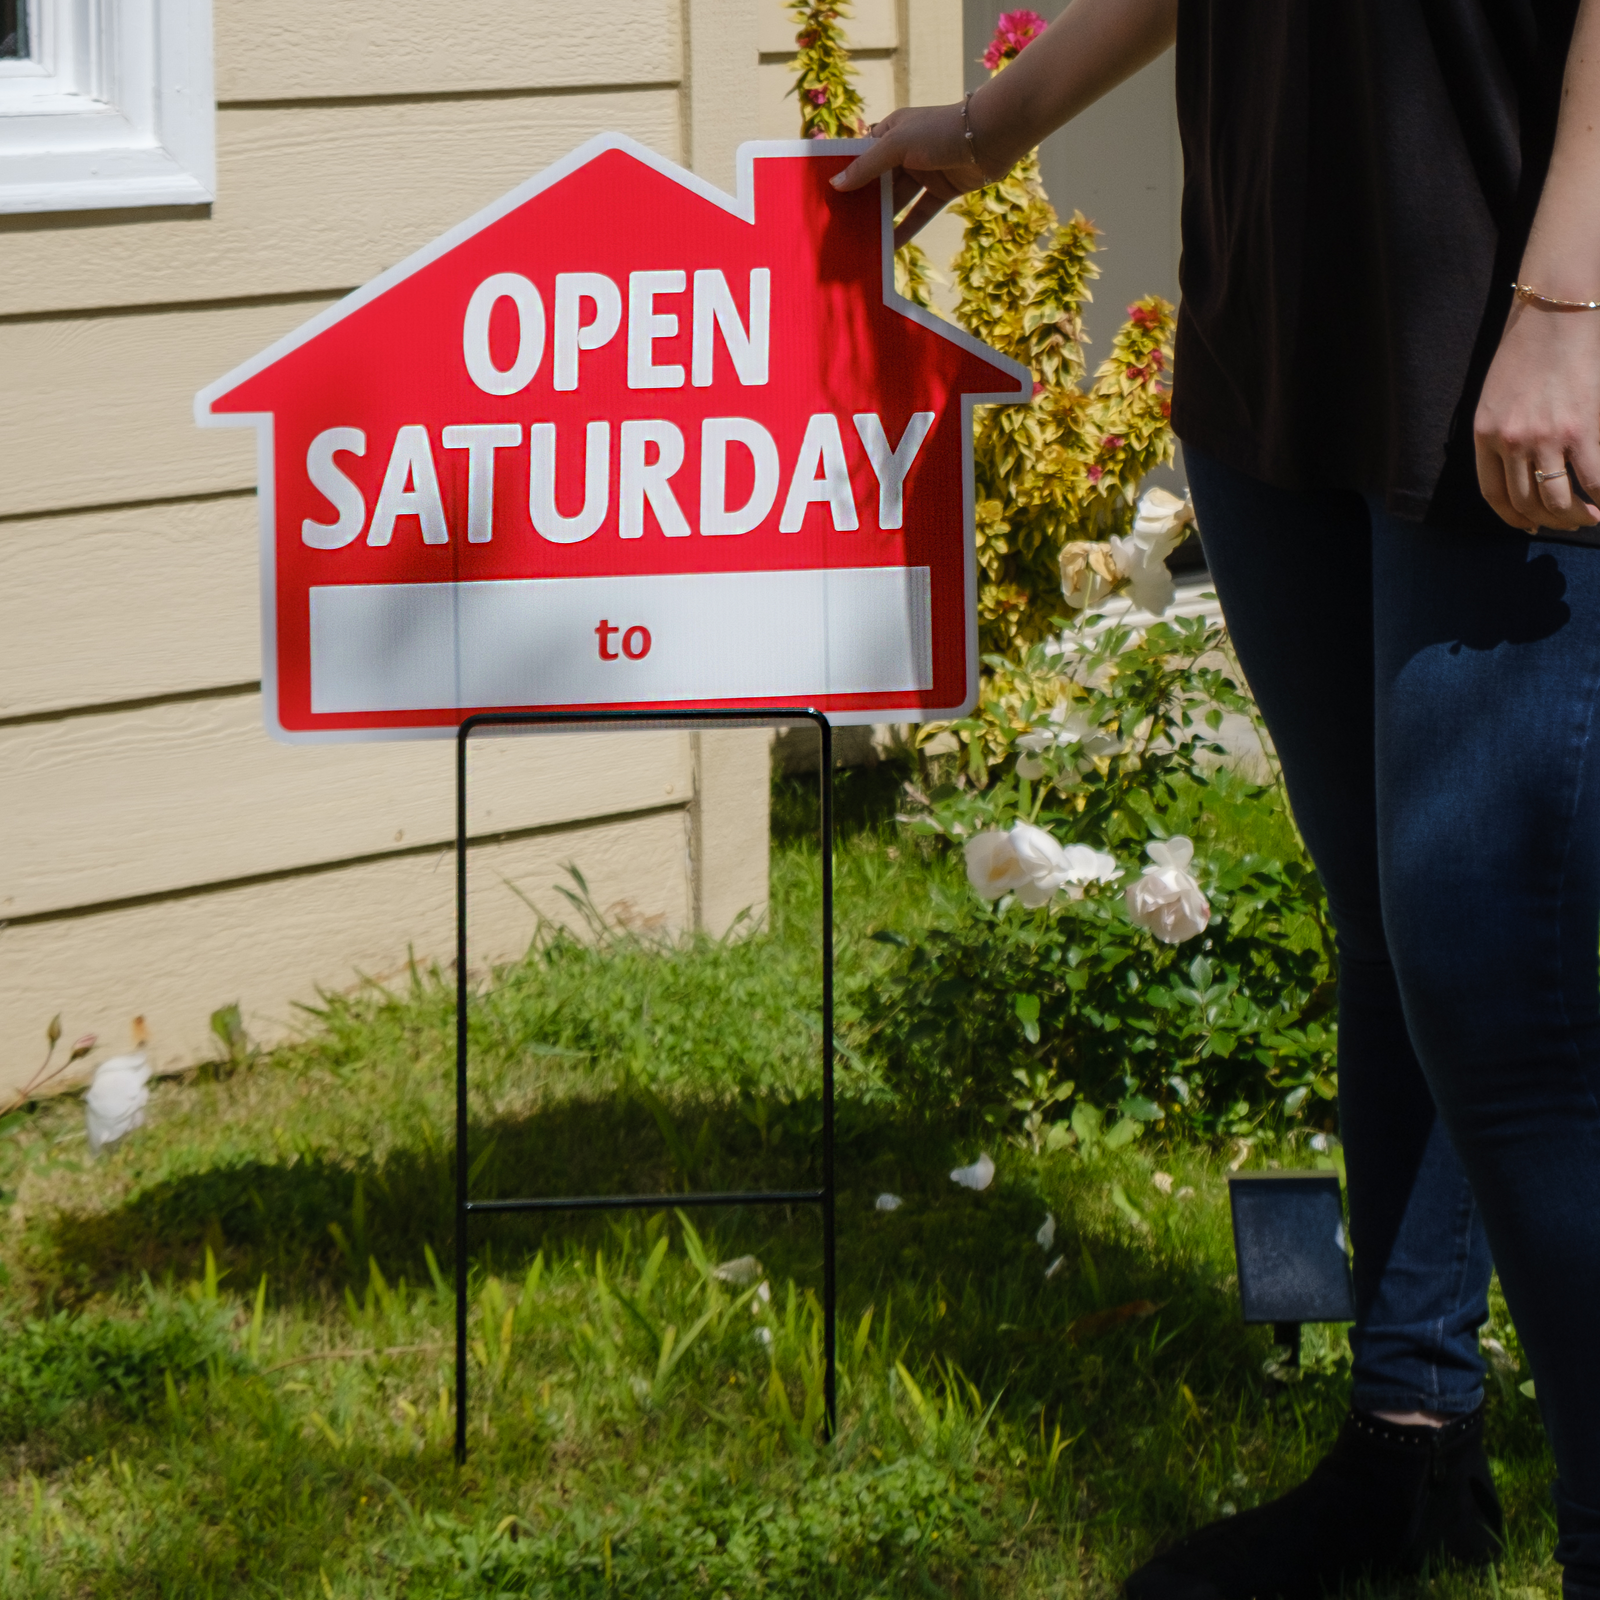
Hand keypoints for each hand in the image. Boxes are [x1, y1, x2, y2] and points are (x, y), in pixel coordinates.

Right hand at [830, 104, 993, 247]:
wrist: (990, 135)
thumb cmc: (940, 131)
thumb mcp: (897, 145)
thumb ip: (867, 166)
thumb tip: (836, 184)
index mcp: (892, 131)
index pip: (863, 155)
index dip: (847, 174)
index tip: (828, 197)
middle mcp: (906, 151)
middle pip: (879, 181)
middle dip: (862, 202)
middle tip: (840, 226)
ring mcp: (925, 171)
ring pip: (898, 200)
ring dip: (882, 219)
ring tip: (861, 240)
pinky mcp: (943, 190)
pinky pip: (920, 213)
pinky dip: (907, 229)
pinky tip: (890, 247)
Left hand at [1474, 298, 1599, 532]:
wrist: (1555, 315)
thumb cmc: (1527, 351)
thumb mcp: (1494, 397)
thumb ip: (1501, 432)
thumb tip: (1520, 465)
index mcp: (1484, 435)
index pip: (1494, 494)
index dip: (1512, 517)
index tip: (1527, 526)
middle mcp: (1510, 442)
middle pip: (1527, 502)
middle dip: (1548, 521)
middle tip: (1567, 522)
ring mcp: (1545, 438)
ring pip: (1558, 499)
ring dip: (1575, 517)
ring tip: (1589, 518)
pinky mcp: (1580, 429)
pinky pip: (1593, 478)